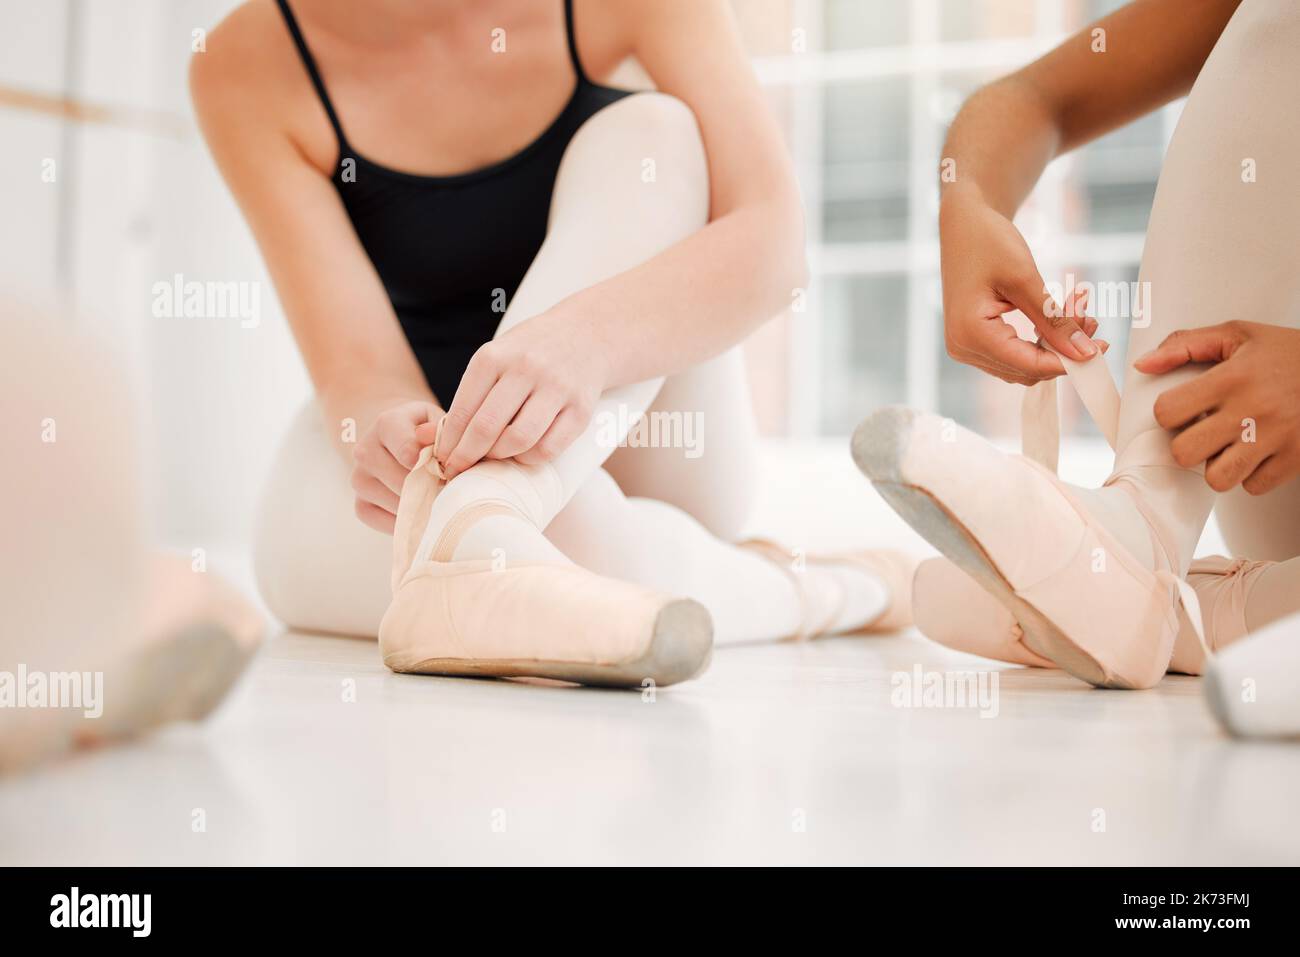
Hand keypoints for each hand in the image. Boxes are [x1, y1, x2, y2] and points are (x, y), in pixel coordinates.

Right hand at [351, 400, 440, 533]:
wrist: (397, 441)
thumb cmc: (425, 432)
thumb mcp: (436, 421)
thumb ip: (440, 431)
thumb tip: (432, 441)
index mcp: (385, 424)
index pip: (408, 452)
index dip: (433, 467)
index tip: (446, 470)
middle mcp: (365, 451)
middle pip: (404, 482)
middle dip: (431, 489)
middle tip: (447, 488)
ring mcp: (359, 480)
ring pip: (397, 504)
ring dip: (422, 506)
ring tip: (435, 496)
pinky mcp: (360, 505)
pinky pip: (387, 523)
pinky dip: (409, 522)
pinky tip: (419, 509)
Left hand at [422, 312, 606, 478]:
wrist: (587, 334)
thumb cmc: (528, 353)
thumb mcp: (494, 360)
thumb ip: (464, 398)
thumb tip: (424, 438)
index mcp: (494, 356)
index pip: (463, 410)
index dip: (448, 442)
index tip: (441, 460)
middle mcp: (525, 369)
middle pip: (486, 428)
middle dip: (466, 457)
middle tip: (458, 471)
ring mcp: (556, 388)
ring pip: (518, 440)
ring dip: (499, 458)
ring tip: (492, 458)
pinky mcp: (580, 408)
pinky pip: (549, 448)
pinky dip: (529, 459)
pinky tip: (521, 454)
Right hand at [939, 186, 1104, 383]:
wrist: (963, 224)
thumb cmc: (987, 242)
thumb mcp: (1025, 279)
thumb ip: (1054, 320)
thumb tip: (1085, 352)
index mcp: (971, 334)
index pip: (1028, 365)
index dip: (1067, 361)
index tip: (1102, 345)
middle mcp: (963, 347)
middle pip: (1026, 370)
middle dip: (1063, 349)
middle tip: (1089, 316)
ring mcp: (966, 346)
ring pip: (1022, 365)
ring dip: (1054, 344)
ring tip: (1076, 309)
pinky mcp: (973, 340)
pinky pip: (1013, 353)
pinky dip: (1040, 340)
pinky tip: (1056, 315)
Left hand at [1136, 321, 1299, 494]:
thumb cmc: (1287, 353)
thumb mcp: (1239, 335)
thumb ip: (1186, 344)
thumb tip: (1143, 364)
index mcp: (1232, 377)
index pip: (1167, 412)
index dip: (1169, 412)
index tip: (1185, 408)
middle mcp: (1253, 410)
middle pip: (1184, 453)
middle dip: (1188, 445)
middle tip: (1203, 432)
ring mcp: (1277, 438)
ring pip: (1217, 479)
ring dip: (1217, 466)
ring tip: (1229, 446)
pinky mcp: (1297, 459)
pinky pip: (1253, 487)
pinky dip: (1251, 475)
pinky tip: (1258, 453)